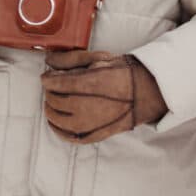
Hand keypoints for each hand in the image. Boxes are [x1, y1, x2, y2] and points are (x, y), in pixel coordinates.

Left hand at [41, 50, 166, 143]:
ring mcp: (90, 123)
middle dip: (50, 93)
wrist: (149, 92)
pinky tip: (55, 123)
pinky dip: (58, 130)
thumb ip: (71, 59)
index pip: (53, 83)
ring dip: (50, 110)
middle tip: (54, 87)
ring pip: (57, 119)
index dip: (47, 79)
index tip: (47, 76)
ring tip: (53, 103)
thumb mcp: (99, 59)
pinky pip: (69, 136)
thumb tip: (48, 60)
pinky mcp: (95, 134)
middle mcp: (85, 107)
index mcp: (86, 85)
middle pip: (54, 100)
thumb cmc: (125, 73)